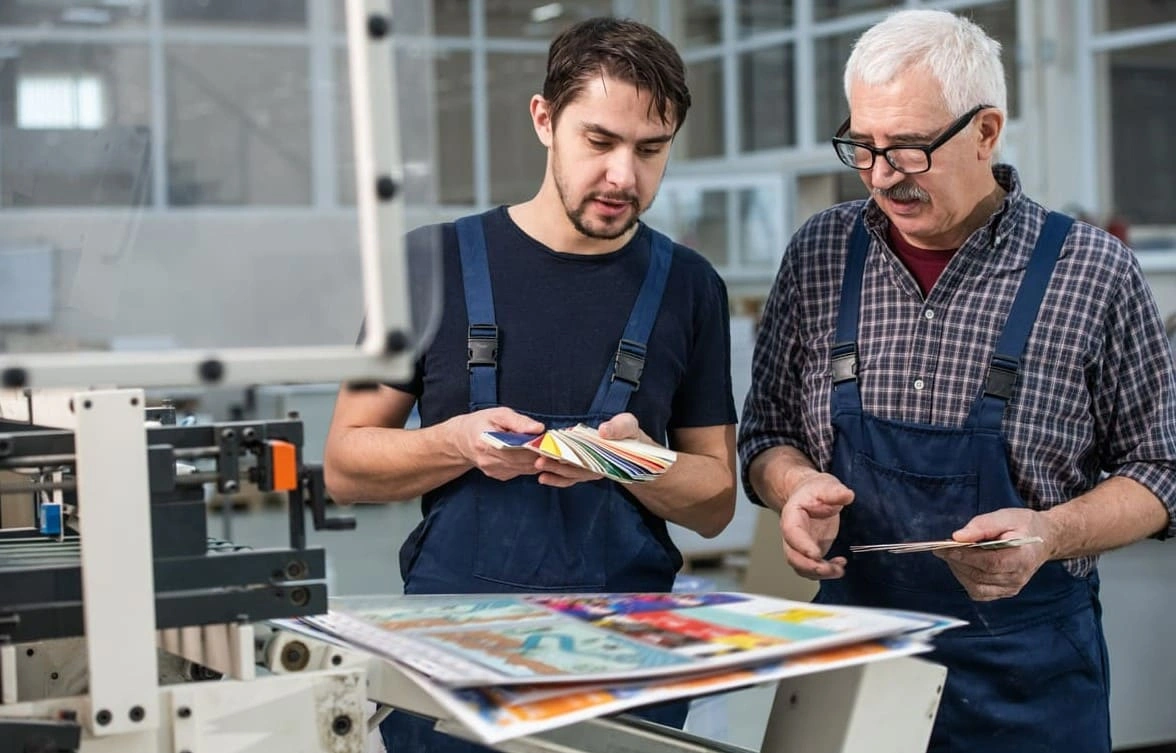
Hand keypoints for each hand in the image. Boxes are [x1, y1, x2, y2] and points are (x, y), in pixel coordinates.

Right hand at [452, 407, 545, 481]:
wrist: (462, 440)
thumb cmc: (481, 423)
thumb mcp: (498, 414)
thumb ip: (519, 421)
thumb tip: (539, 428)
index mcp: (486, 442)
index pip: (517, 449)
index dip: (536, 446)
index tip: (549, 441)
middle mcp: (489, 460)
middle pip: (523, 461)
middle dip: (541, 453)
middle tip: (553, 444)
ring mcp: (494, 471)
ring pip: (525, 469)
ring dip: (538, 460)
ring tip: (546, 447)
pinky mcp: (499, 476)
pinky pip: (521, 471)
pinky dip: (529, 464)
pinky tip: (532, 454)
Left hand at [531, 412, 644, 488]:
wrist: (635, 449)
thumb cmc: (630, 434)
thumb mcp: (629, 425)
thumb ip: (619, 428)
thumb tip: (603, 431)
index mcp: (609, 456)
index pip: (590, 458)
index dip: (574, 457)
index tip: (558, 453)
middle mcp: (598, 466)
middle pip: (577, 468)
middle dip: (558, 465)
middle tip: (540, 460)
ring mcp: (591, 470)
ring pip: (571, 474)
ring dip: (554, 471)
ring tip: (538, 466)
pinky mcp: (584, 471)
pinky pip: (570, 478)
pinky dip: (557, 479)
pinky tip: (542, 477)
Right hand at [780, 472, 853, 579]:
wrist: (810, 495)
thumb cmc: (815, 491)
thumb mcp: (825, 485)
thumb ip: (834, 492)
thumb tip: (847, 495)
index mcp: (792, 516)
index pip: (792, 533)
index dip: (802, 545)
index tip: (816, 554)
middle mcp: (792, 535)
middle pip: (793, 556)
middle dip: (810, 567)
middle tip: (830, 568)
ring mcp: (800, 546)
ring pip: (801, 567)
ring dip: (819, 573)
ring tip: (839, 570)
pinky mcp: (811, 552)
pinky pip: (813, 568)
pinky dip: (825, 572)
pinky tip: (840, 566)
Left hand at [933, 508, 1055, 600]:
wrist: (1043, 539)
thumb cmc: (1023, 525)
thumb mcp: (1006, 516)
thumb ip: (982, 525)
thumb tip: (957, 537)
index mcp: (1023, 557)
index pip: (990, 562)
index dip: (965, 557)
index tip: (944, 548)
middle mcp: (1019, 577)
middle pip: (980, 575)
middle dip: (957, 562)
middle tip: (942, 548)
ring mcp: (1012, 587)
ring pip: (976, 586)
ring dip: (959, 570)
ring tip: (952, 554)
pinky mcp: (1005, 591)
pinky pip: (980, 592)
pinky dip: (966, 579)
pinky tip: (963, 564)